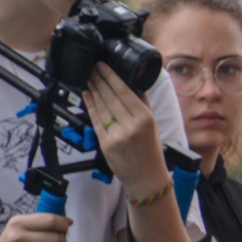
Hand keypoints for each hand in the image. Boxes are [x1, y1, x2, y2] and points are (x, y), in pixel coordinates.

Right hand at [0, 210, 70, 241]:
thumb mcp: (19, 226)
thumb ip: (42, 221)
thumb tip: (69, 221)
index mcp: (18, 222)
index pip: (51, 220)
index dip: (63, 223)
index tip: (65, 226)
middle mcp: (18, 237)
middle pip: (56, 237)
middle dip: (61, 239)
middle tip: (56, 241)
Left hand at [85, 68, 171, 194]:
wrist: (146, 176)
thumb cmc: (151, 149)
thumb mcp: (153, 124)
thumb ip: (143, 103)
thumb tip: (133, 83)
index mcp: (145, 118)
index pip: (124, 92)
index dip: (111, 77)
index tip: (102, 65)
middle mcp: (130, 126)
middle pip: (110, 97)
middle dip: (99, 80)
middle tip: (92, 67)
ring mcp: (116, 135)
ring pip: (101, 107)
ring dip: (93, 90)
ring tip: (89, 77)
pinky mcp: (105, 144)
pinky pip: (96, 120)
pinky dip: (90, 106)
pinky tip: (87, 94)